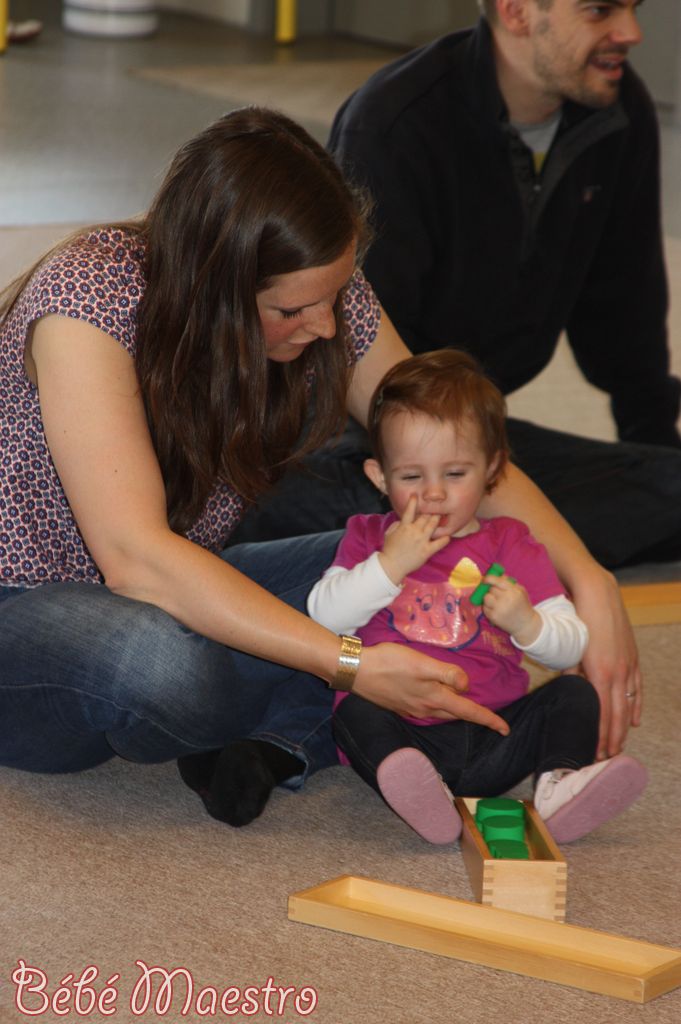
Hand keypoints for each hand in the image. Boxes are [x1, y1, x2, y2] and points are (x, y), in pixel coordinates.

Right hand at [353, 642, 509, 734]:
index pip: (468, 712)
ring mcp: (411, 709)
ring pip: (440, 711)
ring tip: (460, 698)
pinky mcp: (400, 705)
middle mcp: (425, 709)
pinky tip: (433, 693)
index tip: (505, 729)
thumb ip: (447, 674)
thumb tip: (466, 686)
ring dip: (453, 708)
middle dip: (471, 713)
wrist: (356, 671)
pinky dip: (437, 703)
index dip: (489, 720)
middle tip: (485, 710)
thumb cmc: (390, 663)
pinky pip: (426, 708)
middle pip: (455, 713)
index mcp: (435, 699)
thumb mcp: (423, 663)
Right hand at [379, 495, 450, 583]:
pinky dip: (445, 539)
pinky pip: (439, 543)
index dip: (413, 502)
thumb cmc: (389, 549)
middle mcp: (415, 531)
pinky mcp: (427, 551)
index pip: (409, 511)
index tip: (415, 495)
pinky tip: (447, 536)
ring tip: (441, 516)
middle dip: (430, 510)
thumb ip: (397, 525)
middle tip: (435, 507)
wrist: (392, 565)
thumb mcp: (389, 533)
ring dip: (438, 519)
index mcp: (404, 526)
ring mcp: (422, 541)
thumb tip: (404, 520)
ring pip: (433, 525)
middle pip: (425, 516)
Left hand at [481, 574, 540, 645]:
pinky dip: (488, 607)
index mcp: (514, 591)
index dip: (489, 578)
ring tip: (496, 602)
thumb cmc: (522, 605)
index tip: (485, 579)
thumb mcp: (521, 591)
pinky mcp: (494, 617)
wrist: (525, 624)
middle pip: (491, 589)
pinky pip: (485, 607)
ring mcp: (499, 609)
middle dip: (492, 590)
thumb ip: (509, 582)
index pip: (498, 581)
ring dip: (489, 598)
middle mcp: (506, 600)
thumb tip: (497, 575)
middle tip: (496, 594)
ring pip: (486, 598)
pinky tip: (496, 609)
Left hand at [571, 568, 641, 758]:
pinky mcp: (633, 659)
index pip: (602, 715)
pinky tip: (635, 721)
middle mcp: (618, 674)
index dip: (600, 736)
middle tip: (606, 758)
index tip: (595, 753)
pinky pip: (637, 690)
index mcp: (600, 674)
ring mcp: (629, 667)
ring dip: (623, 728)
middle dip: (612, 739)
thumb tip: (569, 691)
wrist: (599, 594)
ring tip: (618, 746)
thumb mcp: (571, 650)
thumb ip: (571, 673)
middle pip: (617, 716)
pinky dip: (636, 707)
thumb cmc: (580, 620)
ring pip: (628, 706)